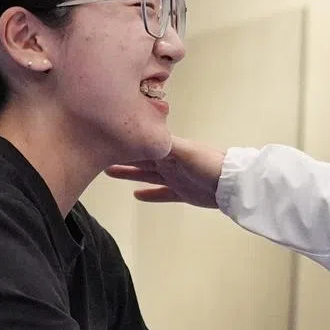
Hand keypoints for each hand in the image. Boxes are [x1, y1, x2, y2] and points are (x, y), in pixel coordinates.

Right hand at [106, 135, 225, 207]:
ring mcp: (175, 177)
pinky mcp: (182, 193)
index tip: (103, 139)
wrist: (231, 184)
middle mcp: (169, 161)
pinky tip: (136, 196)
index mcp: (168, 148)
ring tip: (109, 172)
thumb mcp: (184, 150)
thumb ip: (163, 144)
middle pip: (140, 158)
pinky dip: (150, 195)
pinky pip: (162, 194)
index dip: (124, 142)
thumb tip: (142, 134)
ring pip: (146, 175)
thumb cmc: (210, 163)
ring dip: (129, 174)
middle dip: (121, 156)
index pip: (141, 144)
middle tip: (98, 156)